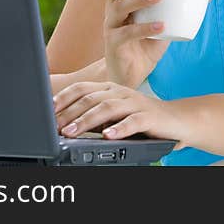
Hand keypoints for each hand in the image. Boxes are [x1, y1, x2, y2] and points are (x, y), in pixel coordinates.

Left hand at [53, 81, 189, 149]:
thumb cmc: (140, 117)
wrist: (176, 120)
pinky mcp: (149, 116)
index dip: (64, 97)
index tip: (48, 109)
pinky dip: (119, 128)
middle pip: (92, 99)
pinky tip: (108, 136)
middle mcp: (120, 92)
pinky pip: (133, 121)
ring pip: (108, 108)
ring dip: (87, 121)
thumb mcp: (113, 114)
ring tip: (72, 132)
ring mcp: (135, 102)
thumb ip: (93, 116)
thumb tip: (63, 124)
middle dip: (71, 113)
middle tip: (55, 126)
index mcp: (110, 88)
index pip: (82, 88)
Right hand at [102, 0, 215, 88]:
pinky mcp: (115, 44)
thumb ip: (182, 5)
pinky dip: (145, 28)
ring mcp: (112, 26)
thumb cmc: (147, 41)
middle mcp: (113, 9)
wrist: (132, 74)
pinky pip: (128, 33)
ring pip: (120, 6)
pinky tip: (161, 25)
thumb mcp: (165, 20)